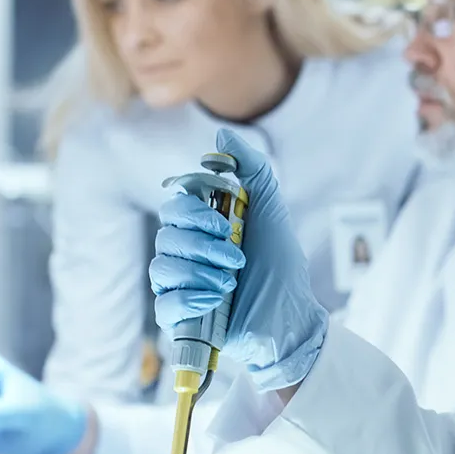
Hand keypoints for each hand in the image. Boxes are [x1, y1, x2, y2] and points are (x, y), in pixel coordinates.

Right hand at [151, 128, 327, 389]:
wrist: (292, 316)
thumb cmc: (281, 266)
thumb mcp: (271, 211)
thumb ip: (252, 170)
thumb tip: (223, 134)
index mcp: (202, 228)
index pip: (174, 208)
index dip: (194, 215)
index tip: (224, 225)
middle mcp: (186, 254)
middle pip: (165, 237)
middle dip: (204, 247)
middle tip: (238, 259)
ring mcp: (180, 286)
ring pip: (162, 269)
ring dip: (201, 274)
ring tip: (231, 283)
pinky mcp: (180, 318)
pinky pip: (164, 304)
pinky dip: (189, 300)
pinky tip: (214, 301)